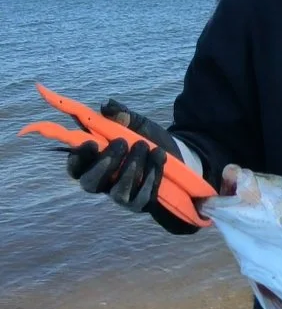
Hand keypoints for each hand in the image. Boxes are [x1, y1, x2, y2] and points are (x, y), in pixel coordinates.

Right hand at [65, 99, 197, 234]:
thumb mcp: (136, 123)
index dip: (78, 157)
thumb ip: (121, 114)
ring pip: (117, 192)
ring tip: (144, 145)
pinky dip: (151, 176)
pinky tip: (159, 158)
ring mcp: (121, 196)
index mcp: (95, 162)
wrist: (178, 154)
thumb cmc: (147, 138)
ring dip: (131, 167)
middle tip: (121, 142)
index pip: (75, 166)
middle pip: (89, 184)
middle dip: (105, 163)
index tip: (92, 142)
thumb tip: (107, 105)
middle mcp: (104, 182)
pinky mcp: (140, 204)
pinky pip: (141, 197)